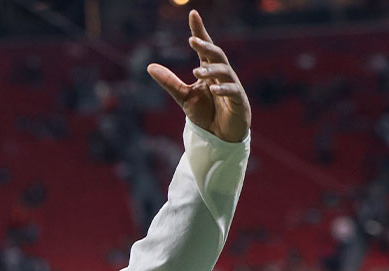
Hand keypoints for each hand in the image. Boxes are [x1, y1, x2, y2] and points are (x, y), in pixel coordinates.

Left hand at [147, 10, 250, 142]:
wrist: (220, 137)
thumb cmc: (206, 114)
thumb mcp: (183, 96)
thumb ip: (169, 82)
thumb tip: (149, 66)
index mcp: (210, 71)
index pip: (205, 47)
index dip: (200, 31)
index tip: (192, 14)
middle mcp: (222, 75)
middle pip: (216, 55)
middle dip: (206, 47)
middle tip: (192, 40)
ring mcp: (232, 86)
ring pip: (225, 71)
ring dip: (210, 70)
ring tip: (196, 72)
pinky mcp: (239, 101)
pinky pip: (233, 91)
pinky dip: (223, 89)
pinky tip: (212, 88)